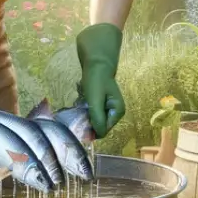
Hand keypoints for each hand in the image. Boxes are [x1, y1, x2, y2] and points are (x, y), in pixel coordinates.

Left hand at [75, 23, 125, 138]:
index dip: (91, 129)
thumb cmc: (96, 80)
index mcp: (117, 112)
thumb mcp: (95, 101)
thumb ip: (97, 119)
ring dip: (84, 112)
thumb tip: (95, 136)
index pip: (103, 131)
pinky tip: (82, 97)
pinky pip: (90, 111)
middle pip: (97, 125)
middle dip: (87, 119)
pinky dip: (84, 107)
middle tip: (80, 107)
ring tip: (81, 100)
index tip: (80, 119)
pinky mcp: (100, 102)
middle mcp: (114, 112)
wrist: (96, 61)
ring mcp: (107, 107)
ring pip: (92, 118)